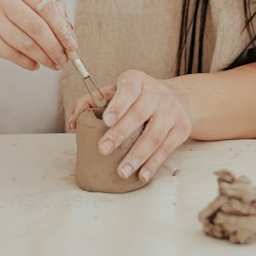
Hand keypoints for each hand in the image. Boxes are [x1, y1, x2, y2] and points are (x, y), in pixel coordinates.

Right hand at [0, 0, 75, 72]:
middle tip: (65, 58)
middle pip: (37, 26)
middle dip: (55, 46)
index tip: (72, 43)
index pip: (46, 6)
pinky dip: (27, 61)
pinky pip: (12, 53)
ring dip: (44, 57)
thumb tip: (68, 32)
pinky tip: (35, 64)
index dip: (62, 28)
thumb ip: (44, 9)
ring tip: (54, 63)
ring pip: (26, 43)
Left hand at [67, 69, 192, 182]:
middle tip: (103, 149)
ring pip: (154, 135)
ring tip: (122, 171)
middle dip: (121, 133)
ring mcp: (172, 110)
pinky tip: (142, 175)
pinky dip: (154, 163)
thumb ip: (91, 102)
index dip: (118, 105)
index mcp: (137, 81)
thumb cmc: (138, 97)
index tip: (106, 120)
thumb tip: (73, 122)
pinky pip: (166, 148)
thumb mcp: (117, 92)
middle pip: (140, 113)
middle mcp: (157, 93)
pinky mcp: (182, 128)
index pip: (128, 90)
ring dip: (137, 155)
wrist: (179, 98)